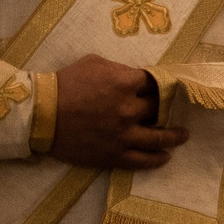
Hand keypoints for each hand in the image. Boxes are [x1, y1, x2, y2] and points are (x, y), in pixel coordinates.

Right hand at [49, 54, 187, 168]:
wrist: (40, 114)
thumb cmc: (64, 84)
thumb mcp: (93, 63)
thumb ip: (119, 68)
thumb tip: (136, 76)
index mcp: (124, 83)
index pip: (155, 82)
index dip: (162, 84)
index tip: (168, 87)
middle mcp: (128, 110)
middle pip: (160, 108)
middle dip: (169, 107)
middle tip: (178, 109)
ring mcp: (123, 135)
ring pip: (159, 138)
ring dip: (174, 136)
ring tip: (183, 135)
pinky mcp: (114, 154)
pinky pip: (142, 160)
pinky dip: (157, 159)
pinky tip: (165, 157)